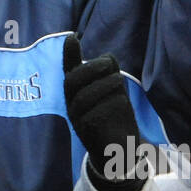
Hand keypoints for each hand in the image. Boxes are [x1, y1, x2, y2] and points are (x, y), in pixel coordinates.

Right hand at [64, 34, 144, 190]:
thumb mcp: (112, 94)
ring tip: (118, 79)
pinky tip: (122, 100)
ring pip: (86, 96)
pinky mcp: (89, 132)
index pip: (69, 72)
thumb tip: (108, 56)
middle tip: (108, 64)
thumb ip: (108, 75)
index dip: (69, 55)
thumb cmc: (114, 119)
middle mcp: (72, 106)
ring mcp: (78, 119)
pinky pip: (97, 112)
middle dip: (89, 68)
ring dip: (104, 84)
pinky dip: (111, 102)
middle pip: (73, 81)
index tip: (71, 37)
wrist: (118, 153)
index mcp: (76, 95)